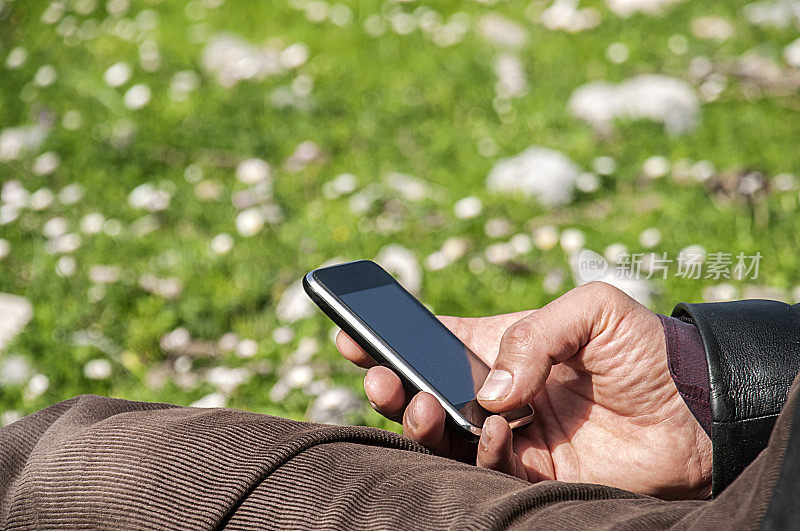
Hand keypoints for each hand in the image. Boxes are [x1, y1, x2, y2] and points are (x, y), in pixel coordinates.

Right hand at [336, 282, 711, 498]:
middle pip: (422, 388)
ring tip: (426, 406)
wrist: (695, 411)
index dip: (389, 337)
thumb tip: (490, 391)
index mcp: (500, 342)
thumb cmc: (645, 348)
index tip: (351, 333)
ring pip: (442, 433)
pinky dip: (483, 449)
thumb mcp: (594, 309)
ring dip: (422, 421)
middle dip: (389, 384)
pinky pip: (485, 466)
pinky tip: (501, 427)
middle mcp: (495, 387)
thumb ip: (536, 334)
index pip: (431, 339)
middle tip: (379, 380)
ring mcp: (508, 430)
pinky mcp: (528, 470)